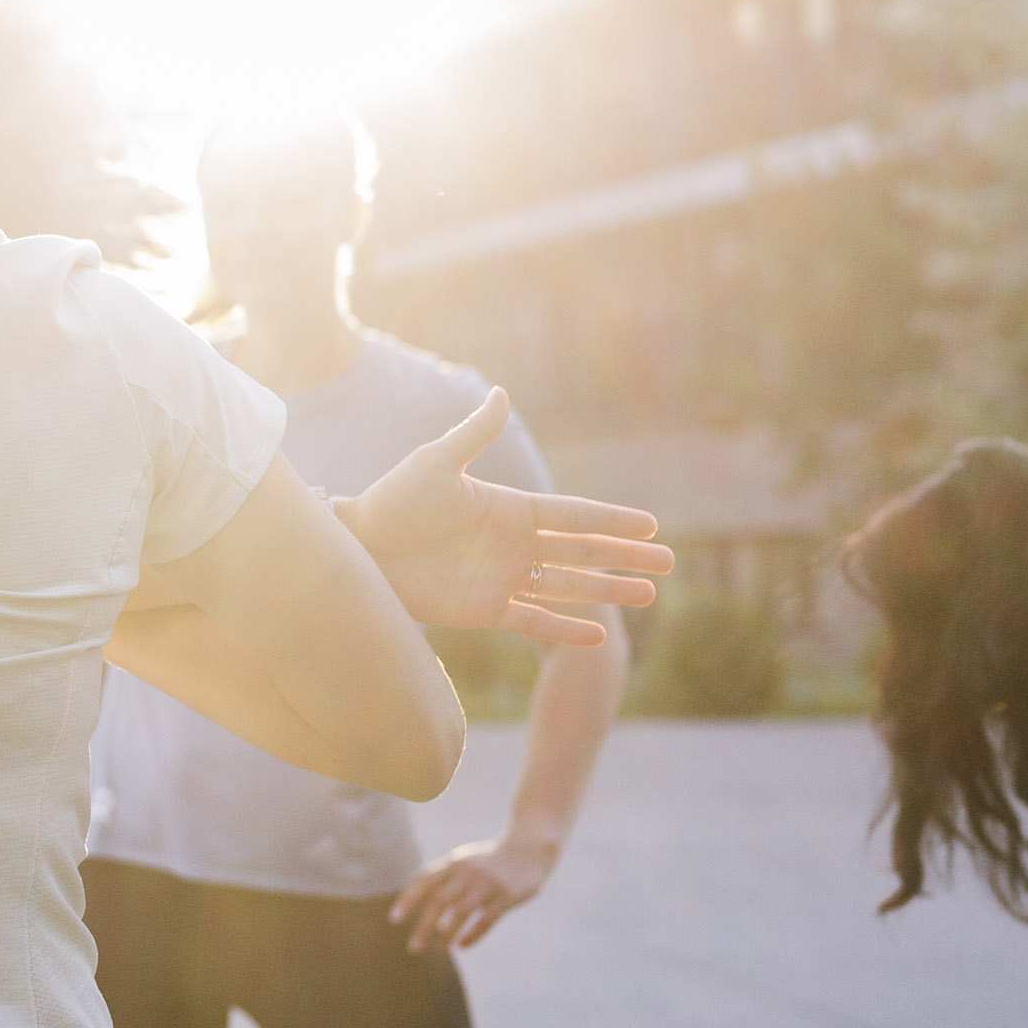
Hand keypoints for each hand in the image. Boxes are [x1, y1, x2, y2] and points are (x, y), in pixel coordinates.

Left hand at [335, 391, 669, 647]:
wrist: (359, 549)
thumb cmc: (392, 501)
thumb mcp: (436, 463)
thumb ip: (474, 435)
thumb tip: (501, 393)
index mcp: (509, 509)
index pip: (573, 515)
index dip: (611, 520)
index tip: (651, 524)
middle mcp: (513, 545)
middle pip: (581, 552)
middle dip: (624, 556)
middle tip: (668, 563)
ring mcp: (501, 579)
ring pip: (567, 587)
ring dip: (607, 590)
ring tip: (647, 594)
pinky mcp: (483, 611)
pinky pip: (532, 621)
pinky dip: (563, 628)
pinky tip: (596, 634)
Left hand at [392, 835, 556, 953]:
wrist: (529, 849)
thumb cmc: (489, 862)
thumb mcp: (464, 861)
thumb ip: (443, 878)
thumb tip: (414, 901)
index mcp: (454, 863)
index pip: (424, 880)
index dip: (408, 900)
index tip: (395, 920)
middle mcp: (468, 872)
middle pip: (439, 900)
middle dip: (424, 926)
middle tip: (413, 948)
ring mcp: (488, 884)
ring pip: (461, 912)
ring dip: (446, 934)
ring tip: (438, 951)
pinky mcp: (508, 896)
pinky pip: (486, 919)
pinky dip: (472, 935)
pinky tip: (461, 946)